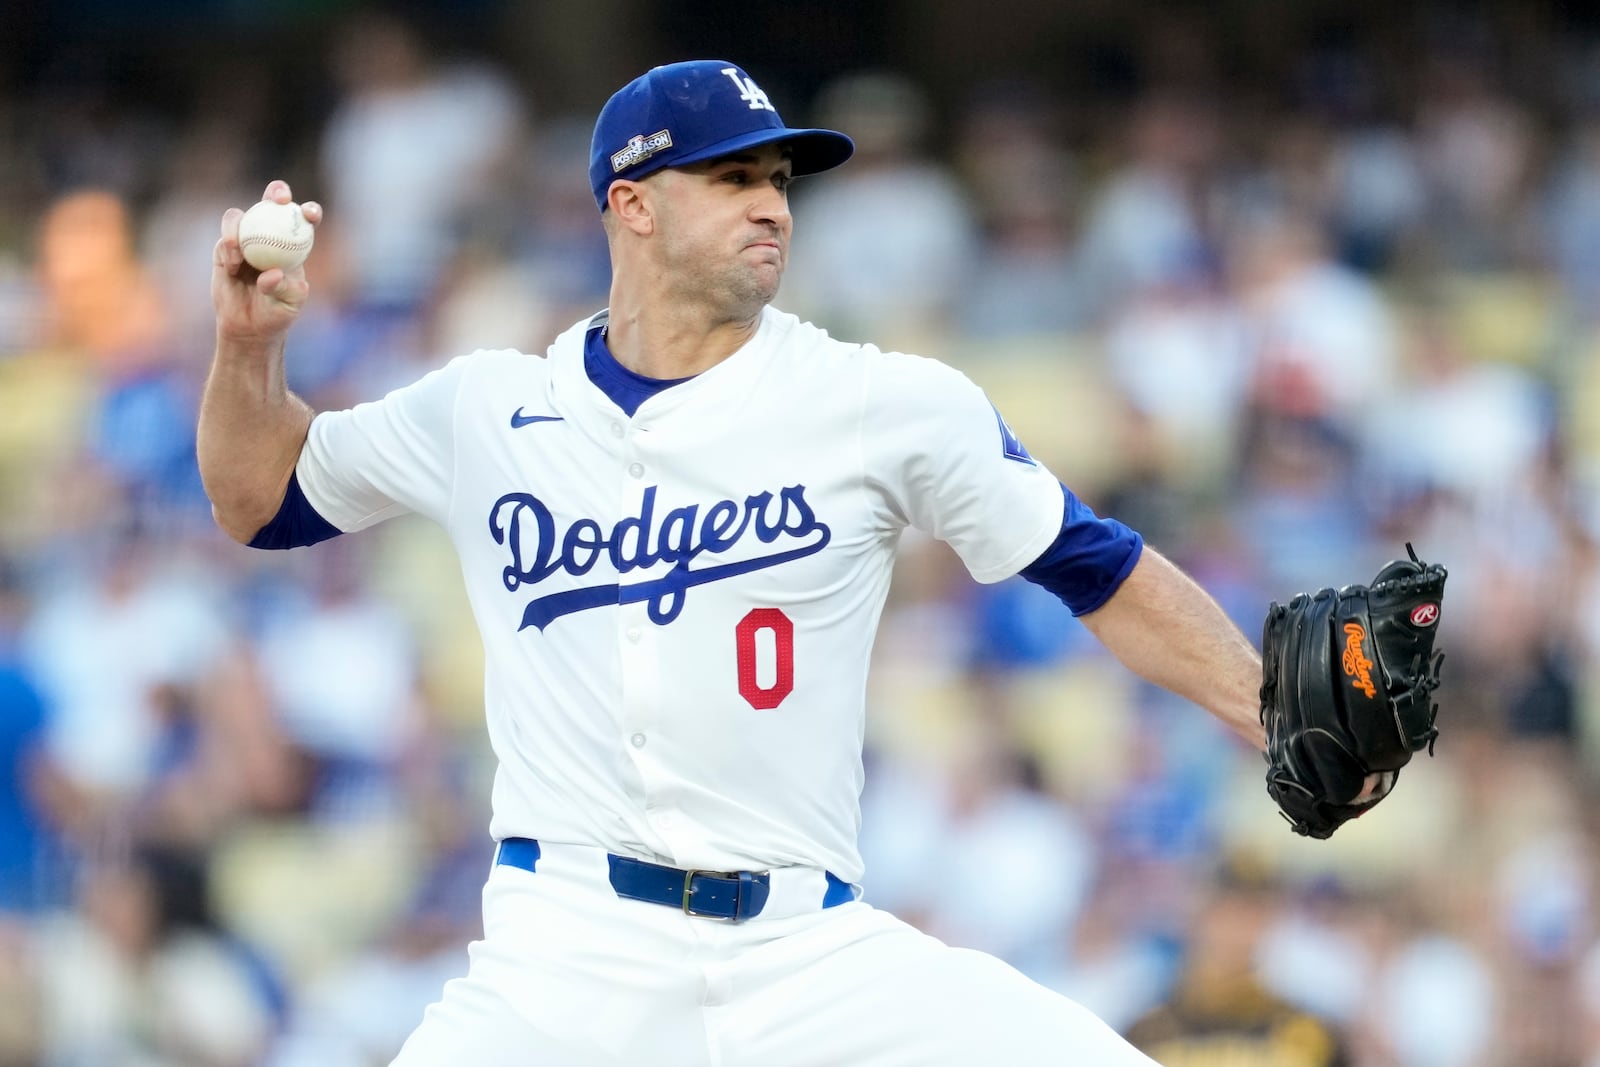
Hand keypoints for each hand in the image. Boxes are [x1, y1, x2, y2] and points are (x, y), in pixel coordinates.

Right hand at [212, 180, 322, 346]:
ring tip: (238, 252)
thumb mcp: (289, 304)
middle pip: (273, 202)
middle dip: (277, 192)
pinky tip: (233, 265)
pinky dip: (228, 248)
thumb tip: (273, 273)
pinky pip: (225, 239)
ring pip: (241, 217)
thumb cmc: (277, 313)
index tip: (309, 214)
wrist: (249, 324)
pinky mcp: (225, 248)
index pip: (305, 220)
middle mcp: (270, 234)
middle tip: (278, 200)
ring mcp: (245, 238)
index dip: (310, 211)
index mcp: (295, 244)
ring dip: (240, 227)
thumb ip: (285, 288)